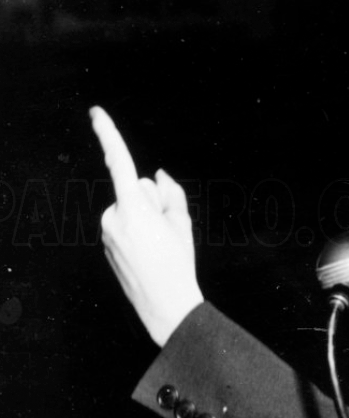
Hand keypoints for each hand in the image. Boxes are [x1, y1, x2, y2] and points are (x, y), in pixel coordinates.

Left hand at [91, 106, 202, 345]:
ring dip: (146, 217)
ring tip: (160, 245)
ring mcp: (107, 232)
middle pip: (136, 189)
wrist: (164, 305)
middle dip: (153, 200)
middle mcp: (113, 216)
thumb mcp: (183, 224)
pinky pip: (125, 224)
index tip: (96, 112)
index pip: (121, 163)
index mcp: (133, 208)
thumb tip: (158, 175)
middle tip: (169, 229)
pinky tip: (150, 252)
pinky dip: (138, 230)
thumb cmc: (178, 263)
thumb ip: (171, 193)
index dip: (109, 136)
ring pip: (130, 207)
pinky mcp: (107, 244)